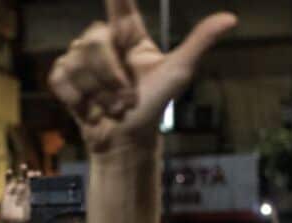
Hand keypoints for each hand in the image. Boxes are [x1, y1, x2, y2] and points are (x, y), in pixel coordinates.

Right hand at [1, 165, 38, 222]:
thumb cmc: (23, 222)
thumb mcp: (30, 216)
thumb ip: (34, 211)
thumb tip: (41, 209)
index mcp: (33, 196)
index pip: (38, 185)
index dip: (39, 179)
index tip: (39, 175)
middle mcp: (26, 191)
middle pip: (30, 179)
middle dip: (32, 175)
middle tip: (33, 173)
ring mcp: (17, 189)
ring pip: (21, 177)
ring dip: (23, 171)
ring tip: (24, 166)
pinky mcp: (8, 190)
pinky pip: (8, 181)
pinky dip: (9, 175)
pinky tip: (10, 171)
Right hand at [47, 0, 235, 152]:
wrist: (127, 141)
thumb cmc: (154, 106)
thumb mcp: (179, 72)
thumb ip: (199, 41)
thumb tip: (231, 19)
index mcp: (130, 35)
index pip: (120, 5)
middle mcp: (104, 42)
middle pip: (93, 40)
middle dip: (110, 75)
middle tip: (126, 99)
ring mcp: (80, 59)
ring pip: (76, 61)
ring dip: (97, 92)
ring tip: (111, 107)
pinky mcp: (63, 78)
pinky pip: (61, 77)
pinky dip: (76, 98)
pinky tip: (90, 109)